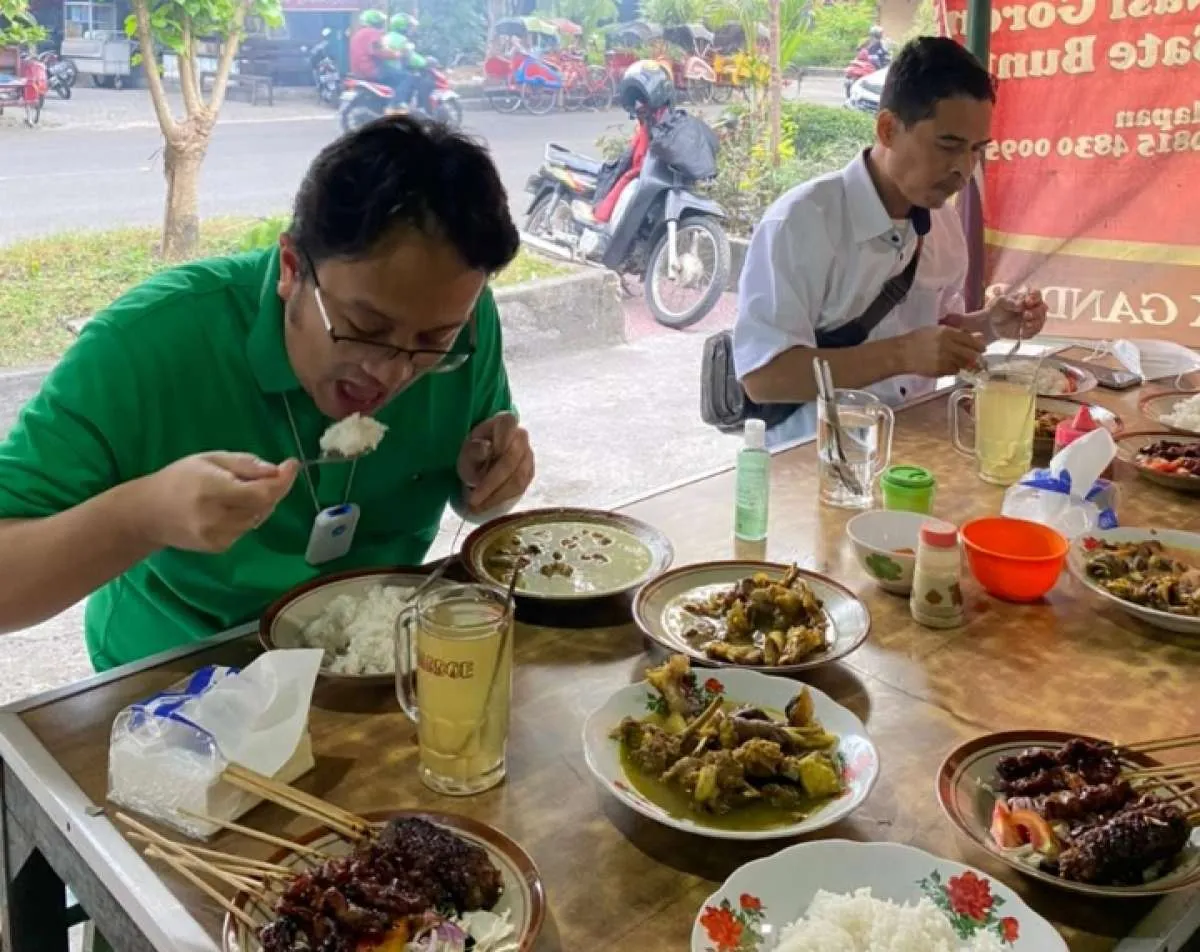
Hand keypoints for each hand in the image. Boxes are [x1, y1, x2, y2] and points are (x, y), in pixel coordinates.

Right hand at [134, 453, 299, 552]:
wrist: (147, 514)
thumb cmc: (179, 479)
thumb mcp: (210, 459)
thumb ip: (245, 464)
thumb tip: (277, 470)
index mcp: (212, 491)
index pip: (260, 493)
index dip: (281, 481)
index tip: (291, 465)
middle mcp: (216, 518)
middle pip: (264, 506)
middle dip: (272, 489)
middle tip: (266, 474)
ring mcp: (218, 536)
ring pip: (258, 518)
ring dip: (260, 503)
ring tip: (238, 490)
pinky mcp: (219, 547)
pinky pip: (246, 529)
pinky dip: (247, 516)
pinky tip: (229, 507)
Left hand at [457, 412, 533, 512]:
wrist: (483, 465)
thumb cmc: (473, 455)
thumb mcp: (466, 452)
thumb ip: (473, 450)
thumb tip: (486, 448)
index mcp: (503, 422)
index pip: (508, 422)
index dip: (501, 438)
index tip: (489, 452)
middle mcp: (520, 436)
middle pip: (510, 460)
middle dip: (490, 483)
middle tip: (472, 500)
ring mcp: (528, 454)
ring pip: (517, 478)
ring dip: (496, 495)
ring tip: (476, 507)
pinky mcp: (530, 472)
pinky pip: (519, 488)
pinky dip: (501, 499)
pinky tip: (486, 505)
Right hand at [900, 325, 986, 377]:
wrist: (902, 353)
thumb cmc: (918, 339)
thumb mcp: (937, 330)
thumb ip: (957, 333)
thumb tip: (977, 336)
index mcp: (947, 333)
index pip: (970, 340)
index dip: (978, 346)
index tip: (982, 349)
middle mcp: (948, 346)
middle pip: (970, 354)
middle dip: (975, 357)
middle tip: (976, 359)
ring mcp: (944, 359)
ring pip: (963, 364)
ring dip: (964, 364)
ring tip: (957, 361)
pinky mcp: (940, 370)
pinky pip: (954, 371)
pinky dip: (954, 369)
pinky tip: (947, 366)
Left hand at [986, 288, 1047, 339]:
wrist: (993, 323)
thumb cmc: (999, 308)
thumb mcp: (1001, 302)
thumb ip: (1011, 302)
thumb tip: (1020, 304)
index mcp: (1028, 297)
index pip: (1037, 294)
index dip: (1035, 297)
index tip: (1028, 301)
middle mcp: (1034, 307)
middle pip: (1042, 308)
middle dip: (1036, 311)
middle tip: (1026, 314)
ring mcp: (1034, 319)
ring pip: (1041, 320)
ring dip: (1035, 322)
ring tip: (1025, 324)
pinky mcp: (1031, 330)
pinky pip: (1035, 330)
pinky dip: (1030, 330)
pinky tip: (1023, 330)